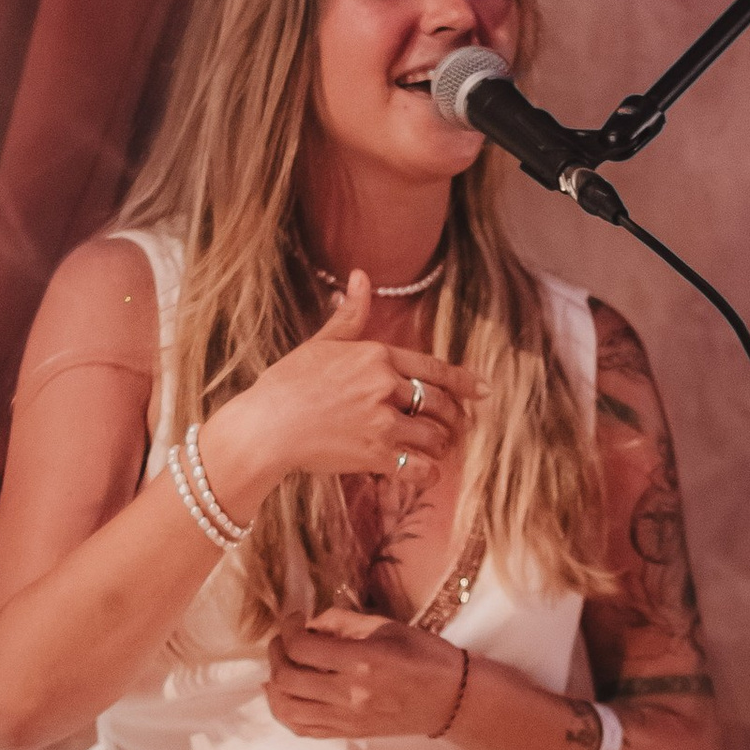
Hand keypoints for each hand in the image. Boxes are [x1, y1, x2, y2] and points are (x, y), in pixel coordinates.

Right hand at [209, 272, 470, 495]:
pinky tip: (426, 472)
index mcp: (377, 356)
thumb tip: (360, 278)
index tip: (484, 391)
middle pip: (440, 404)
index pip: (434, 369)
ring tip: (439, 449)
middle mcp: (385, 387)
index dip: (464, 382)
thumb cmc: (287, 384)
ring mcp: (383, 423)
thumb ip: (350, 315)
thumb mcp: (321, 343)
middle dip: (454, 418)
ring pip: (435, 436)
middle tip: (456, 428)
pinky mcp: (376, 456)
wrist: (266, 427)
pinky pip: (420, 467)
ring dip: (442, 445)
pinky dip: (429, 472)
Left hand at [266, 605, 468, 741]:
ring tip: (282, 666)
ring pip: (286, 709)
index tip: (294, 618)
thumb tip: (310, 621)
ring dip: (274, 684)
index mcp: (362, 662)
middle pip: (286, 678)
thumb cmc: (426, 657)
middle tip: (284, 640)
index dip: (288, 628)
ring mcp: (347, 719)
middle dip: (276, 653)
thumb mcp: (388, 627)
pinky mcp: (348, 733)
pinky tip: (286, 693)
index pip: (302, 647)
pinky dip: (285, 710)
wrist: (452, 700)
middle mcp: (350, 695)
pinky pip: (302, 728)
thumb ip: (344, 621)